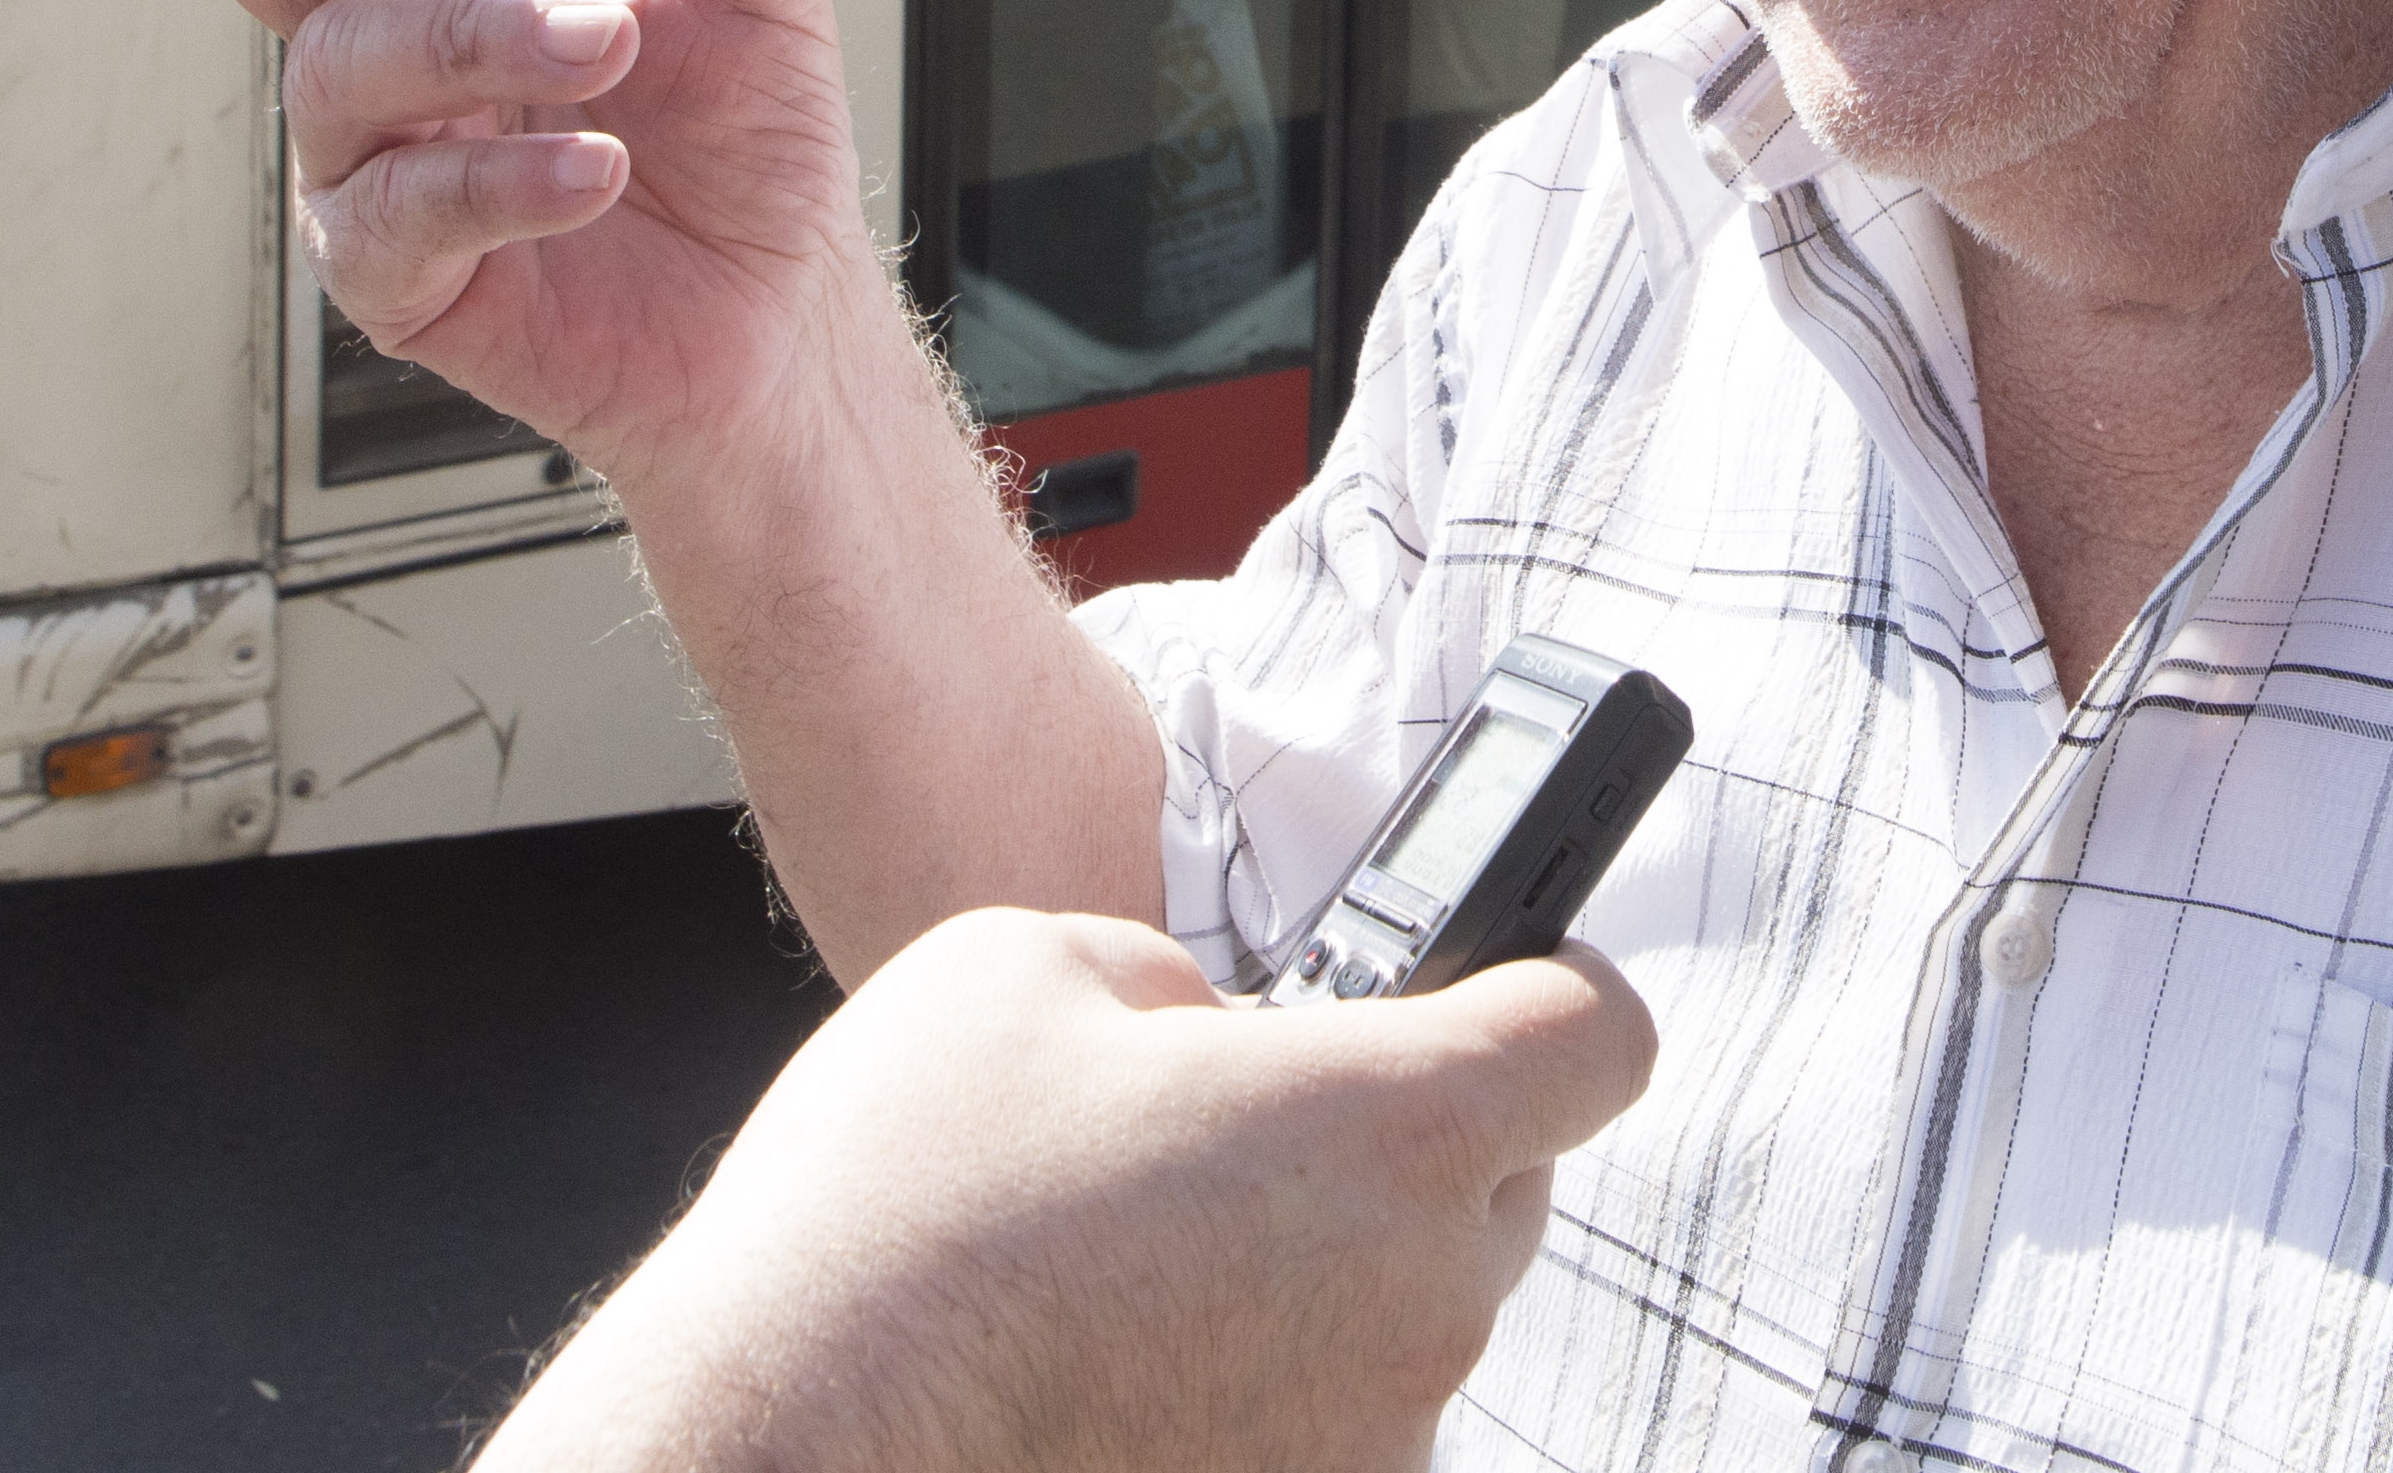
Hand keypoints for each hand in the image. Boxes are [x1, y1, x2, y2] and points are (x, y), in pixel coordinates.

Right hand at [209, 0, 873, 483]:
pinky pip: (397, 215)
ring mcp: (389, 158)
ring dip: (472, 35)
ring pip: (345, 64)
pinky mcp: (402, 279)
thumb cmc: (756, 156)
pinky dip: (496, 182)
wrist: (788, 318)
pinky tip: (595, 173)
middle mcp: (413, 44)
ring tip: (609, 40)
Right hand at [483, 909, 1659, 1472]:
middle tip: (1250, 1118)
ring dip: (1325, 1263)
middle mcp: (1421, 1297)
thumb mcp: (1036, 966)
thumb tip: (1218, 1036)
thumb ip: (1186, 983)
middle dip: (1405, 1131)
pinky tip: (1131, 1345)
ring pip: (1410, 1305)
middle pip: (1503, 1179)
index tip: (1493, 981)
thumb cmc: (901, 1206)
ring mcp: (1370, 1434)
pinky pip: (1333, 1410)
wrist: (794, 1431)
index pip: (1598, 1035)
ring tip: (1149, 1248)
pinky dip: (1267, 1372)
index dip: (1548, 987)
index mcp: (1394, 1126)